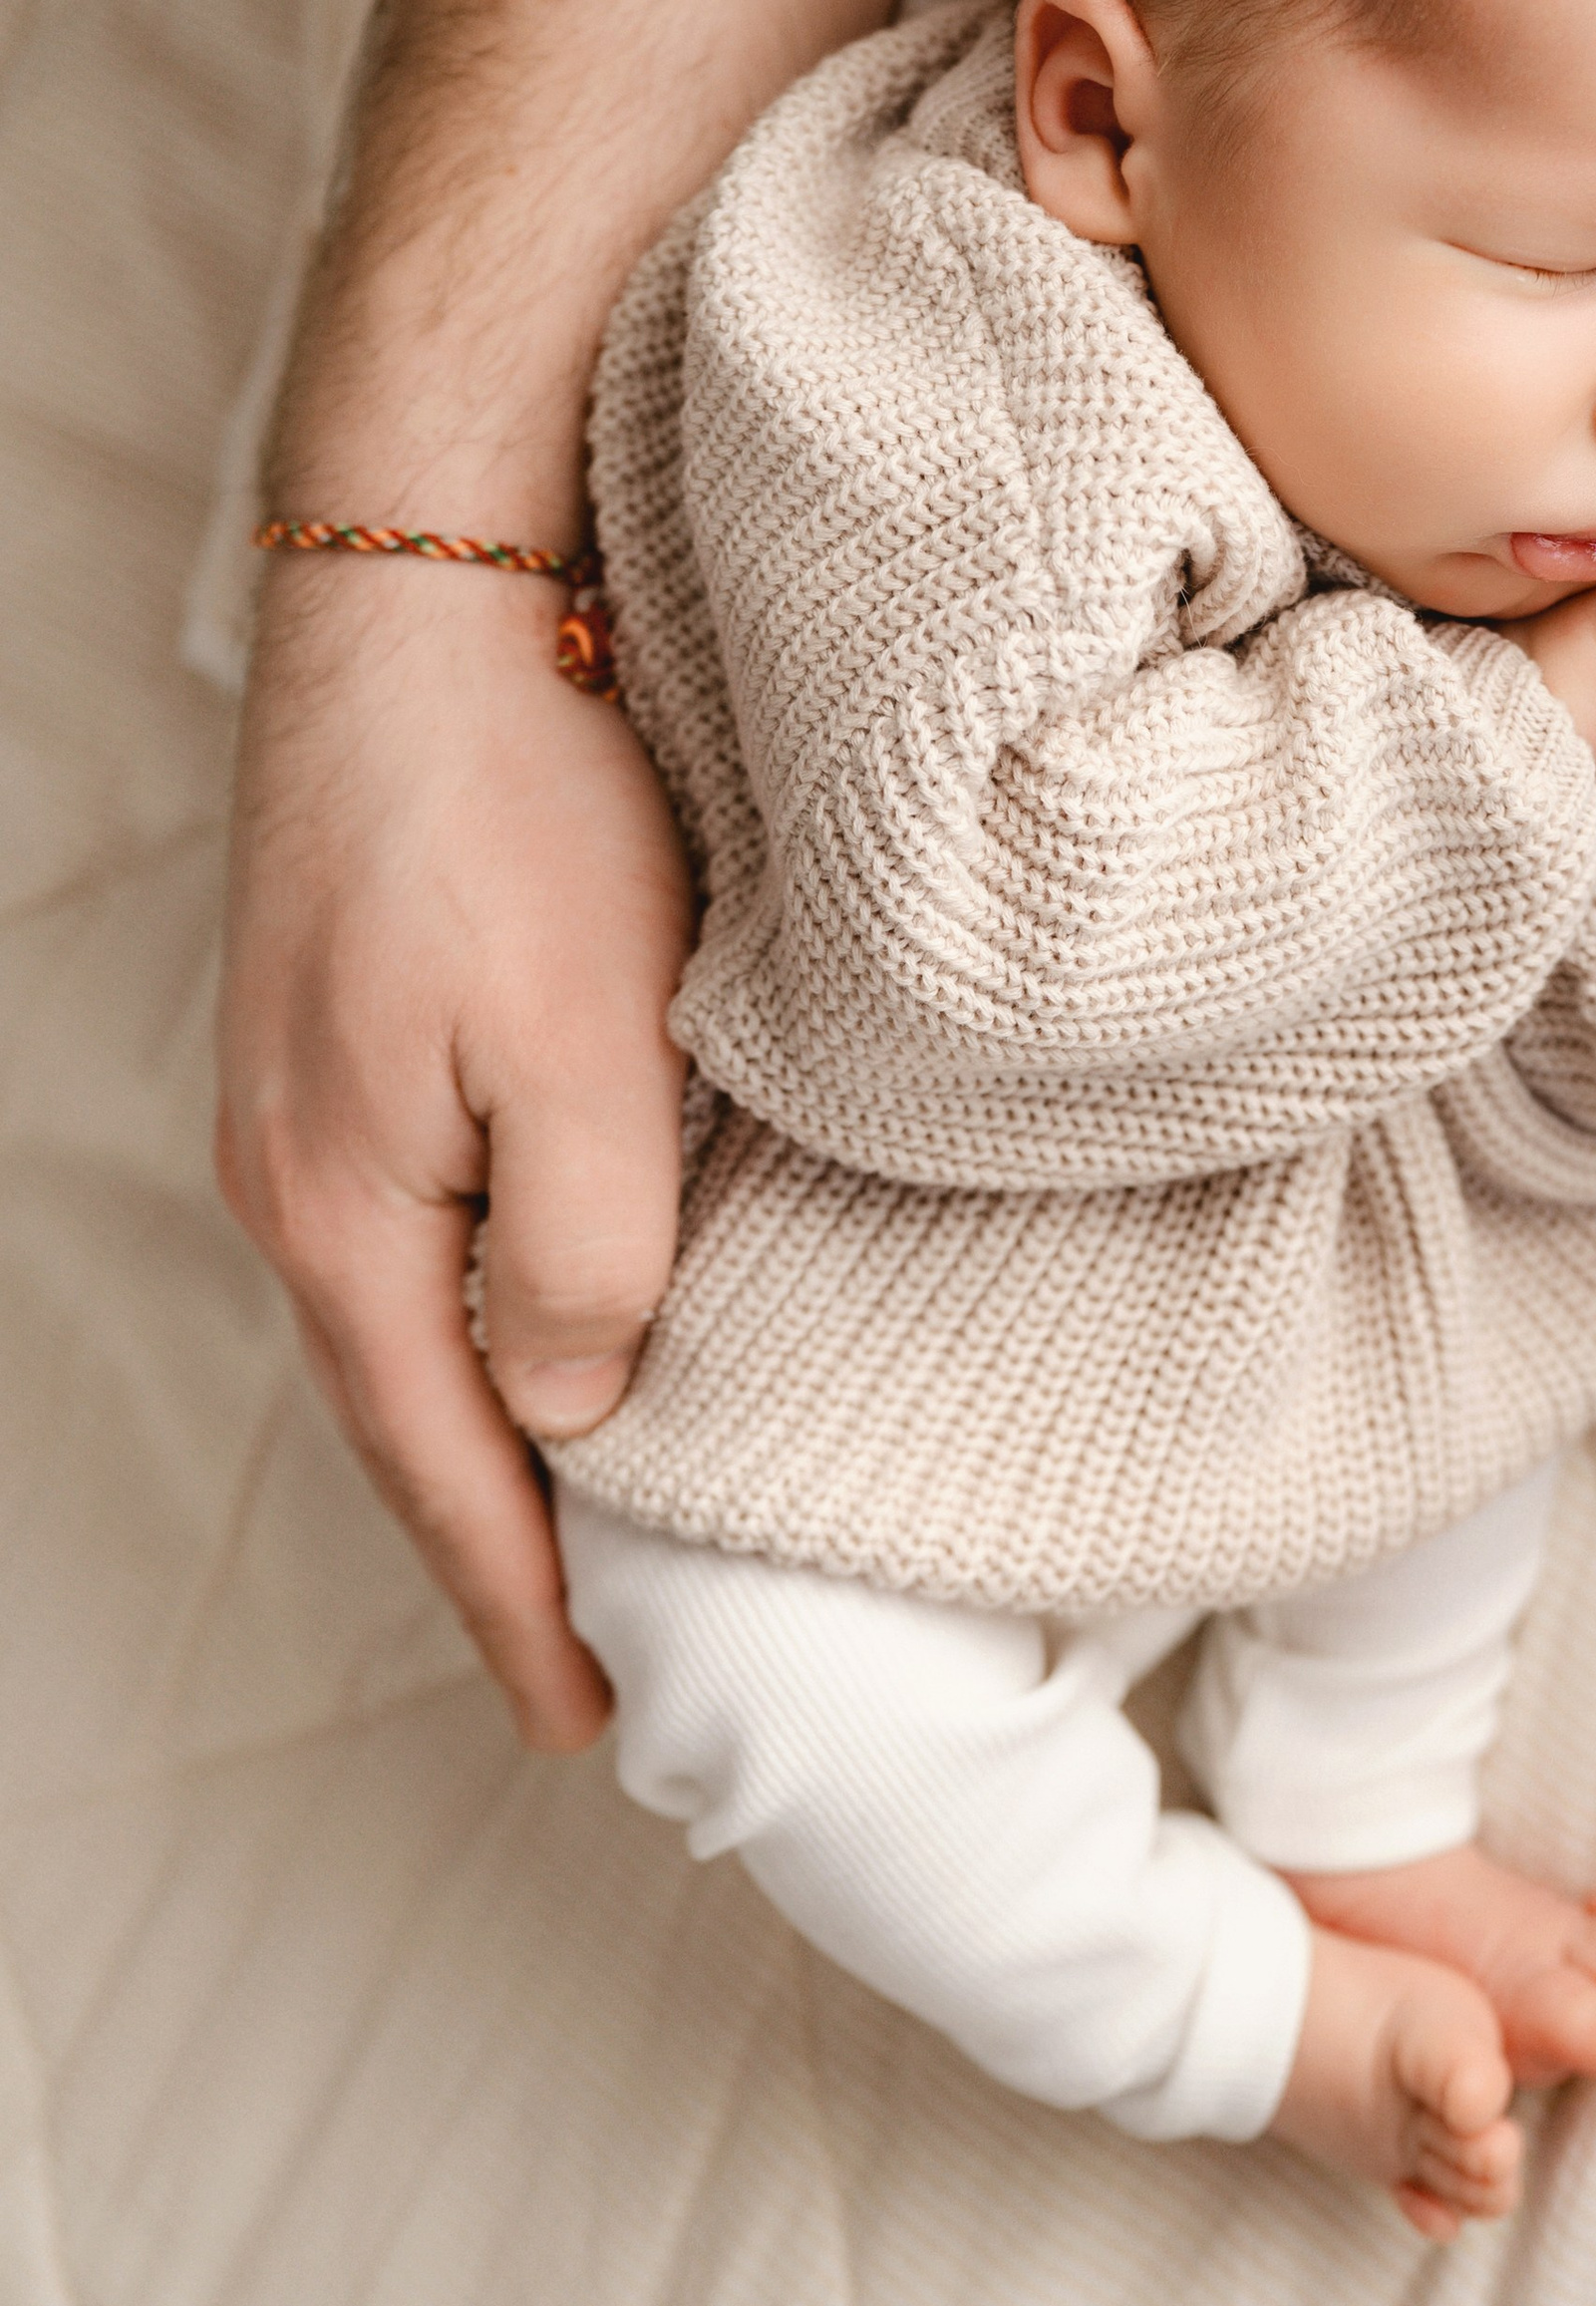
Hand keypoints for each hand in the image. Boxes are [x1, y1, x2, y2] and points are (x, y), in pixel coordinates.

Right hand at [217, 559, 692, 1749]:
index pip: (441, 1470)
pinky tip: (525, 1315)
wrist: (423, 580)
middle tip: (573, 1661)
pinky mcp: (344, 1021)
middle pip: (400, 1412)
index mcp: (348, 1212)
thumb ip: (585, 1261)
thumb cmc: (517, 804)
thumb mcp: (590, 1052)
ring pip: (401, 1319)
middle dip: (488, 1546)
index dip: (517, 1605)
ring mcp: (305, 1096)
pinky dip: (469, 1310)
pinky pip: (410, 1225)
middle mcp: (296, 1174)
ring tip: (563, 1519)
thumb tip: (571, 1414)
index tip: (585, 1724)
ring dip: (478, 1431)